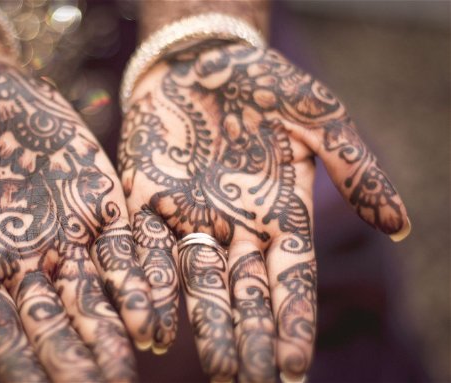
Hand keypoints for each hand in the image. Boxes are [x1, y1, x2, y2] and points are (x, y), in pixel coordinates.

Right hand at [0, 56, 154, 381]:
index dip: (17, 364)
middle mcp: (28, 261)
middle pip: (54, 320)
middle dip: (75, 357)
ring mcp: (69, 236)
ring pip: (96, 293)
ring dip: (115, 327)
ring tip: (135, 361)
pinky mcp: (101, 205)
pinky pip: (126, 248)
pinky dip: (142, 277)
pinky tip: (159, 308)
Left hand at [118, 41, 409, 381]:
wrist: (198, 58)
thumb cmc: (263, 82)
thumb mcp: (319, 115)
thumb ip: (355, 166)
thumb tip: (400, 225)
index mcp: (279, 213)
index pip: (291, 279)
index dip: (293, 322)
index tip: (293, 368)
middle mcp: (234, 226)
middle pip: (245, 292)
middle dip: (250, 338)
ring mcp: (189, 217)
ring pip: (197, 282)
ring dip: (205, 325)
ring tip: (215, 368)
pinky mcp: (144, 200)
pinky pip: (145, 249)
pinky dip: (149, 285)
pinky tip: (150, 324)